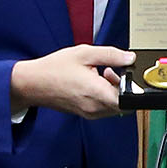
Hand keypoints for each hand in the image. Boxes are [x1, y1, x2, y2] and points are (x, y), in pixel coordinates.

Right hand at [10, 44, 132, 119]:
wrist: (33, 84)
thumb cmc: (54, 69)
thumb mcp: (85, 53)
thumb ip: (111, 55)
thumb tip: (130, 58)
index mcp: (97, 93)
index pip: (129, 100)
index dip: (133, 88)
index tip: (128, 75)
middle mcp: (96, 108)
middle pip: (124, 104)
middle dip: (123, 87)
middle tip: (111, 70)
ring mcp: (90, 113)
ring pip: (115, 107)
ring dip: (114, 92)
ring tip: (101, 74)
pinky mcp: (86, 114)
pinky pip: (104, 108)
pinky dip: (105, 96)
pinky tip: (94, 82)